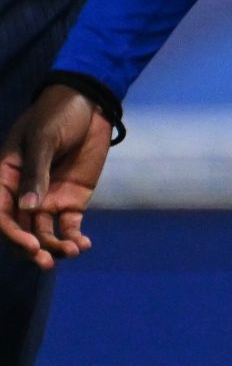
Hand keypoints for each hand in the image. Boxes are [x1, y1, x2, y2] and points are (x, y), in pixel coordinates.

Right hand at [0, 85, 111, 267]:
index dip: (11, 233)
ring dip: (55, 247)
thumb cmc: (57, 116)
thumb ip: (36, 173)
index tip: (30, 244)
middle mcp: (23, 195)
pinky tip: (83, 245)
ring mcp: (48, 199)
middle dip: (32, 249)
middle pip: (21, 230)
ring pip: (44, 233)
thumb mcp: (43, 139)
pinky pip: (68, 226)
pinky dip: (73, 238)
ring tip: (72, 251)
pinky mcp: (72, 200)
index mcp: (5, 179)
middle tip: (47, 261)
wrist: (89, 104)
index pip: (1, 214)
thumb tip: (27, 209)